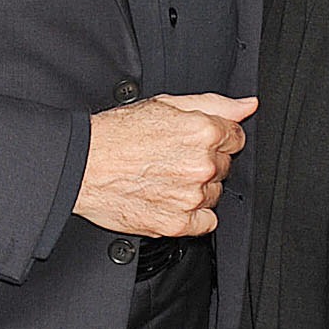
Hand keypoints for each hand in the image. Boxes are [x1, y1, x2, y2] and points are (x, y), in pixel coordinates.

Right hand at [73, 93, 256, 238]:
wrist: (82, 165)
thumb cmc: (116, 134)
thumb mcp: (165, 104)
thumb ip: (214, 104)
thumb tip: (247, 106)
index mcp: (202, 132)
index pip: (236, 137)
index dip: (216, 137)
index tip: (195, 142)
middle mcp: (200, 165)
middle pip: (224, 166)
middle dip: (205, 162)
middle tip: (173, 158)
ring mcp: (190, 197)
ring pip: (215, 194)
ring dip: (198, 189)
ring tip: (166, 178)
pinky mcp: (176, 223)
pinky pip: (206, 223)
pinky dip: (193, 215)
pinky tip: (171, 201)